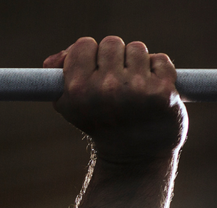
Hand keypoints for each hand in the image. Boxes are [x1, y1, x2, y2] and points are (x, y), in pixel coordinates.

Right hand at [44, 36, 187, 164]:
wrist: (134, 156)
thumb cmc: (102, 124)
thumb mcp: (73, 105)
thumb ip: (60, 78)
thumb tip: (53, 60)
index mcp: (78, 90)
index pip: (83, 45)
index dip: (90, 55)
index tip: (95, 70)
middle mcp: (106, 88)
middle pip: (110, 43)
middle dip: (115, 58)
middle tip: (116, 82)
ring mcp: (136, 89)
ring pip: (137, 48)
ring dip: (137, 63)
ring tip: (134, 87)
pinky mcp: (163, 91)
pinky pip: (161, 60)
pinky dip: (159, 71)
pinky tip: (153, 91)